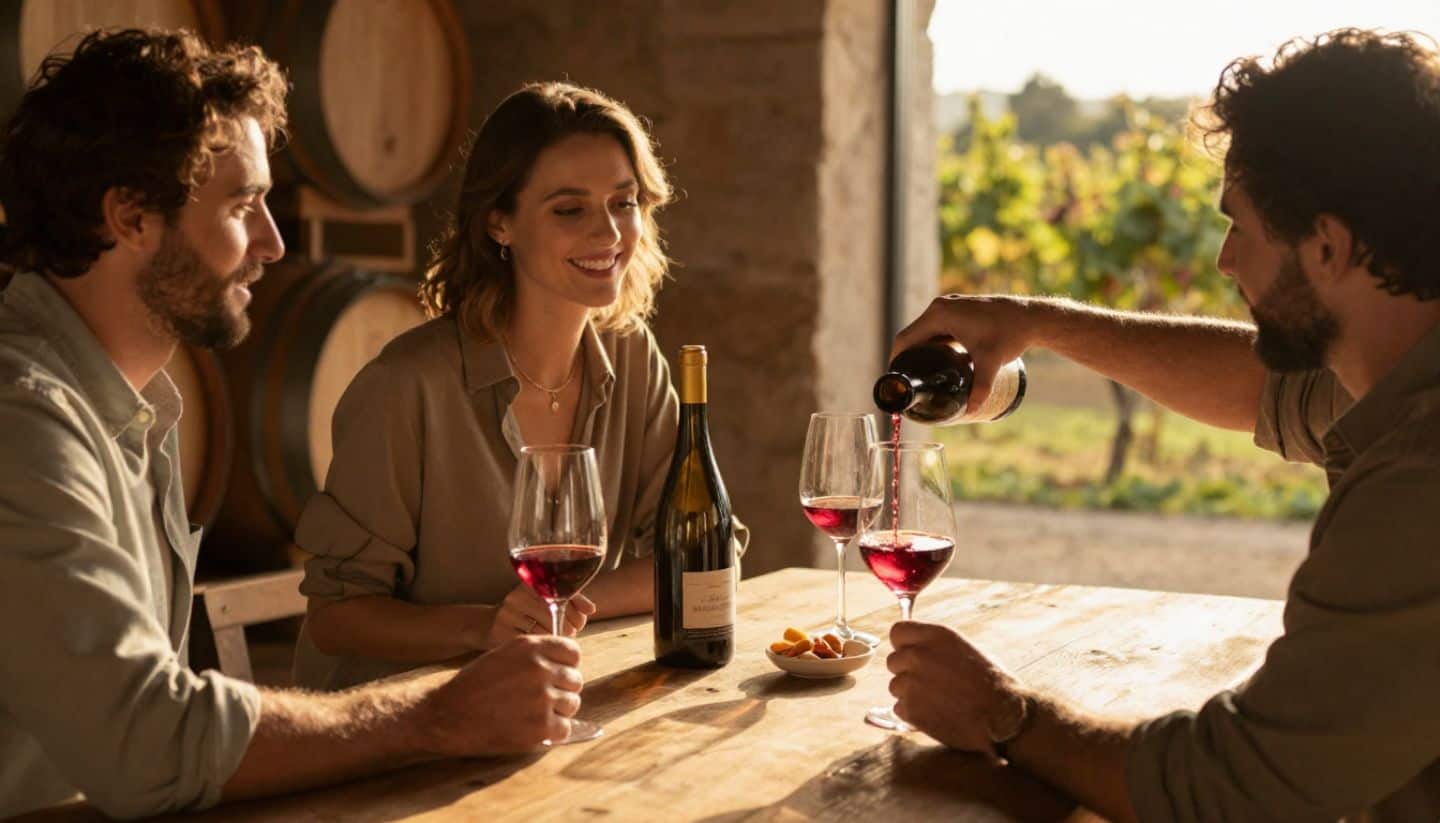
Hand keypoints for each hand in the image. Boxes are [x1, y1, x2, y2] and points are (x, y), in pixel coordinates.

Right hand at [424, 635, 583, 754]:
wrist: (447, 715)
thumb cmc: (474, 684)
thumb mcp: (504, 654)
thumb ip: (535, 655)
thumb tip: (565, 664)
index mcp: (531, 647)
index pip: (573, 652)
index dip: (566, 665)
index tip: (556, 676)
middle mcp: (540, 669)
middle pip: (575, 680)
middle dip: (562, 690)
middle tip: (539, 700)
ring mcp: (542, 698)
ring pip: (572, 704)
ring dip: (558, 712)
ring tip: (533, 714)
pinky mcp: (540, 727)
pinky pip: (565, 728)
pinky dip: (553, 733)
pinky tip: (533, 729)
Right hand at [486, 585, 595, 645]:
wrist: (485, 625)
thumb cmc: (524, 613)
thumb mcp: (543, 600)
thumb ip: (570, 599)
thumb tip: (591, 609)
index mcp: (530, 583)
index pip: (562, 592)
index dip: (577, 607)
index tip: (582, 619)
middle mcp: (516, 596)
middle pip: (555, 612)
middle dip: (571, 624)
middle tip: (573, 631)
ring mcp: (507, 614)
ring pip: (545, 629)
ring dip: (558, 638)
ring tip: (559, 639)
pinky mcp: (500, 632)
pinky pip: (531, 642)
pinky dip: (543, 647)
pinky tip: (545, 647)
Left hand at [886, 621, 1025, 753]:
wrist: (1003, 716)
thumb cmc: (991, 683)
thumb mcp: (965, 648)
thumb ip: (934, 645)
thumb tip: (914, 646)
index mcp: (934, 636)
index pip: (897, 632)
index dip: (903, 645)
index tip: (912, 654)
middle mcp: (918, 655)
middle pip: (893, 661)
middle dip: (907, 671)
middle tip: (930, 682)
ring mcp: (912, 683)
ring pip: (895, 686)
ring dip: (910, 694)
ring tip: (938, 700)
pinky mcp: (911, 710)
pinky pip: (900, 708)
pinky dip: (913, 713)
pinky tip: (936, 713)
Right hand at [890, 295, 1039, 412]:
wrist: (1031, 316)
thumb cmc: (1010, 334)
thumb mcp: (991, 363)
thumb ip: (980, 389)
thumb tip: (971, 411)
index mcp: (939, 314)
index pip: (905, 339)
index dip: (897, 361)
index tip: (898, 381)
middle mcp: (941, 306)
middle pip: (912, 335)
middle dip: (908, 359)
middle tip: (910, 383)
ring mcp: (950, 305)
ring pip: (924, 331)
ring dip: (919, 350)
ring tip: (920, 375)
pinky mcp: (959, 309)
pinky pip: (936, 327)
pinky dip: (932, 342)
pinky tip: (937, 359)